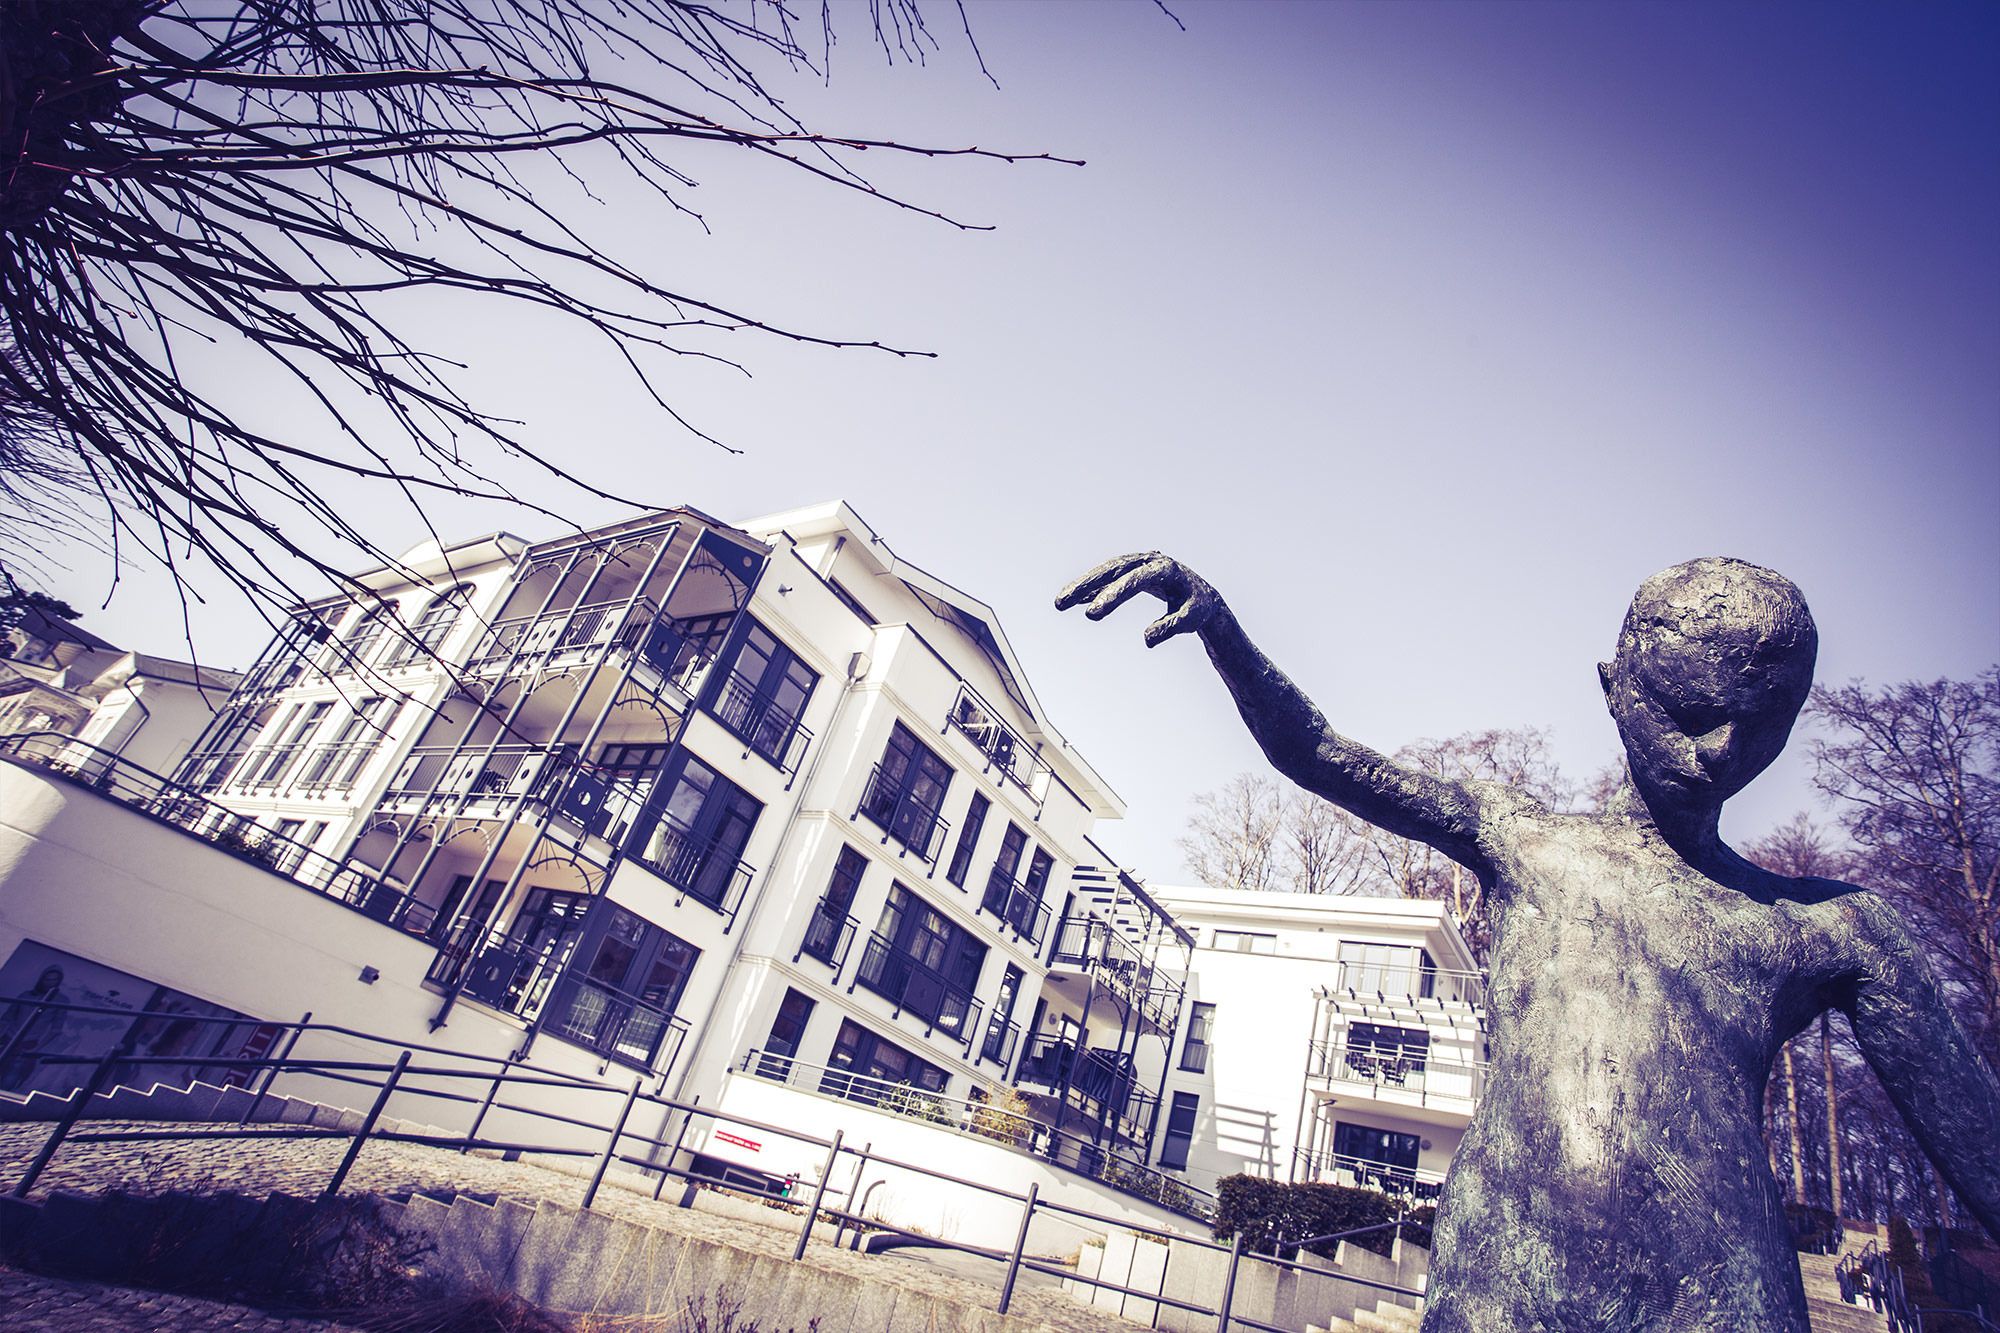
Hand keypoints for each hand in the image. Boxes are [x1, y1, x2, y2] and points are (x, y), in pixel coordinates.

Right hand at [1055, 552, 1221, 647]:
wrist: (1201, 594)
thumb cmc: (1197, 607)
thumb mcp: (1191, 619)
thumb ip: (1172, 627)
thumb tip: (1147, 639)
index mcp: (1165, 569)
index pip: (1134, 581)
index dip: (1112, 596)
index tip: (1092, 615)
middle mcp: (1148, 560)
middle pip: (1112, 570)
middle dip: (1085, 585)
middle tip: (1061, 603)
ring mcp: (1138, 563)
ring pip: (1106, 571)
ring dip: (1082, 585)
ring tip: (1060, 603)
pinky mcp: (1131, 570)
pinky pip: (1108, 577)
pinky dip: (1092, 587)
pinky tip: (1076, 599)